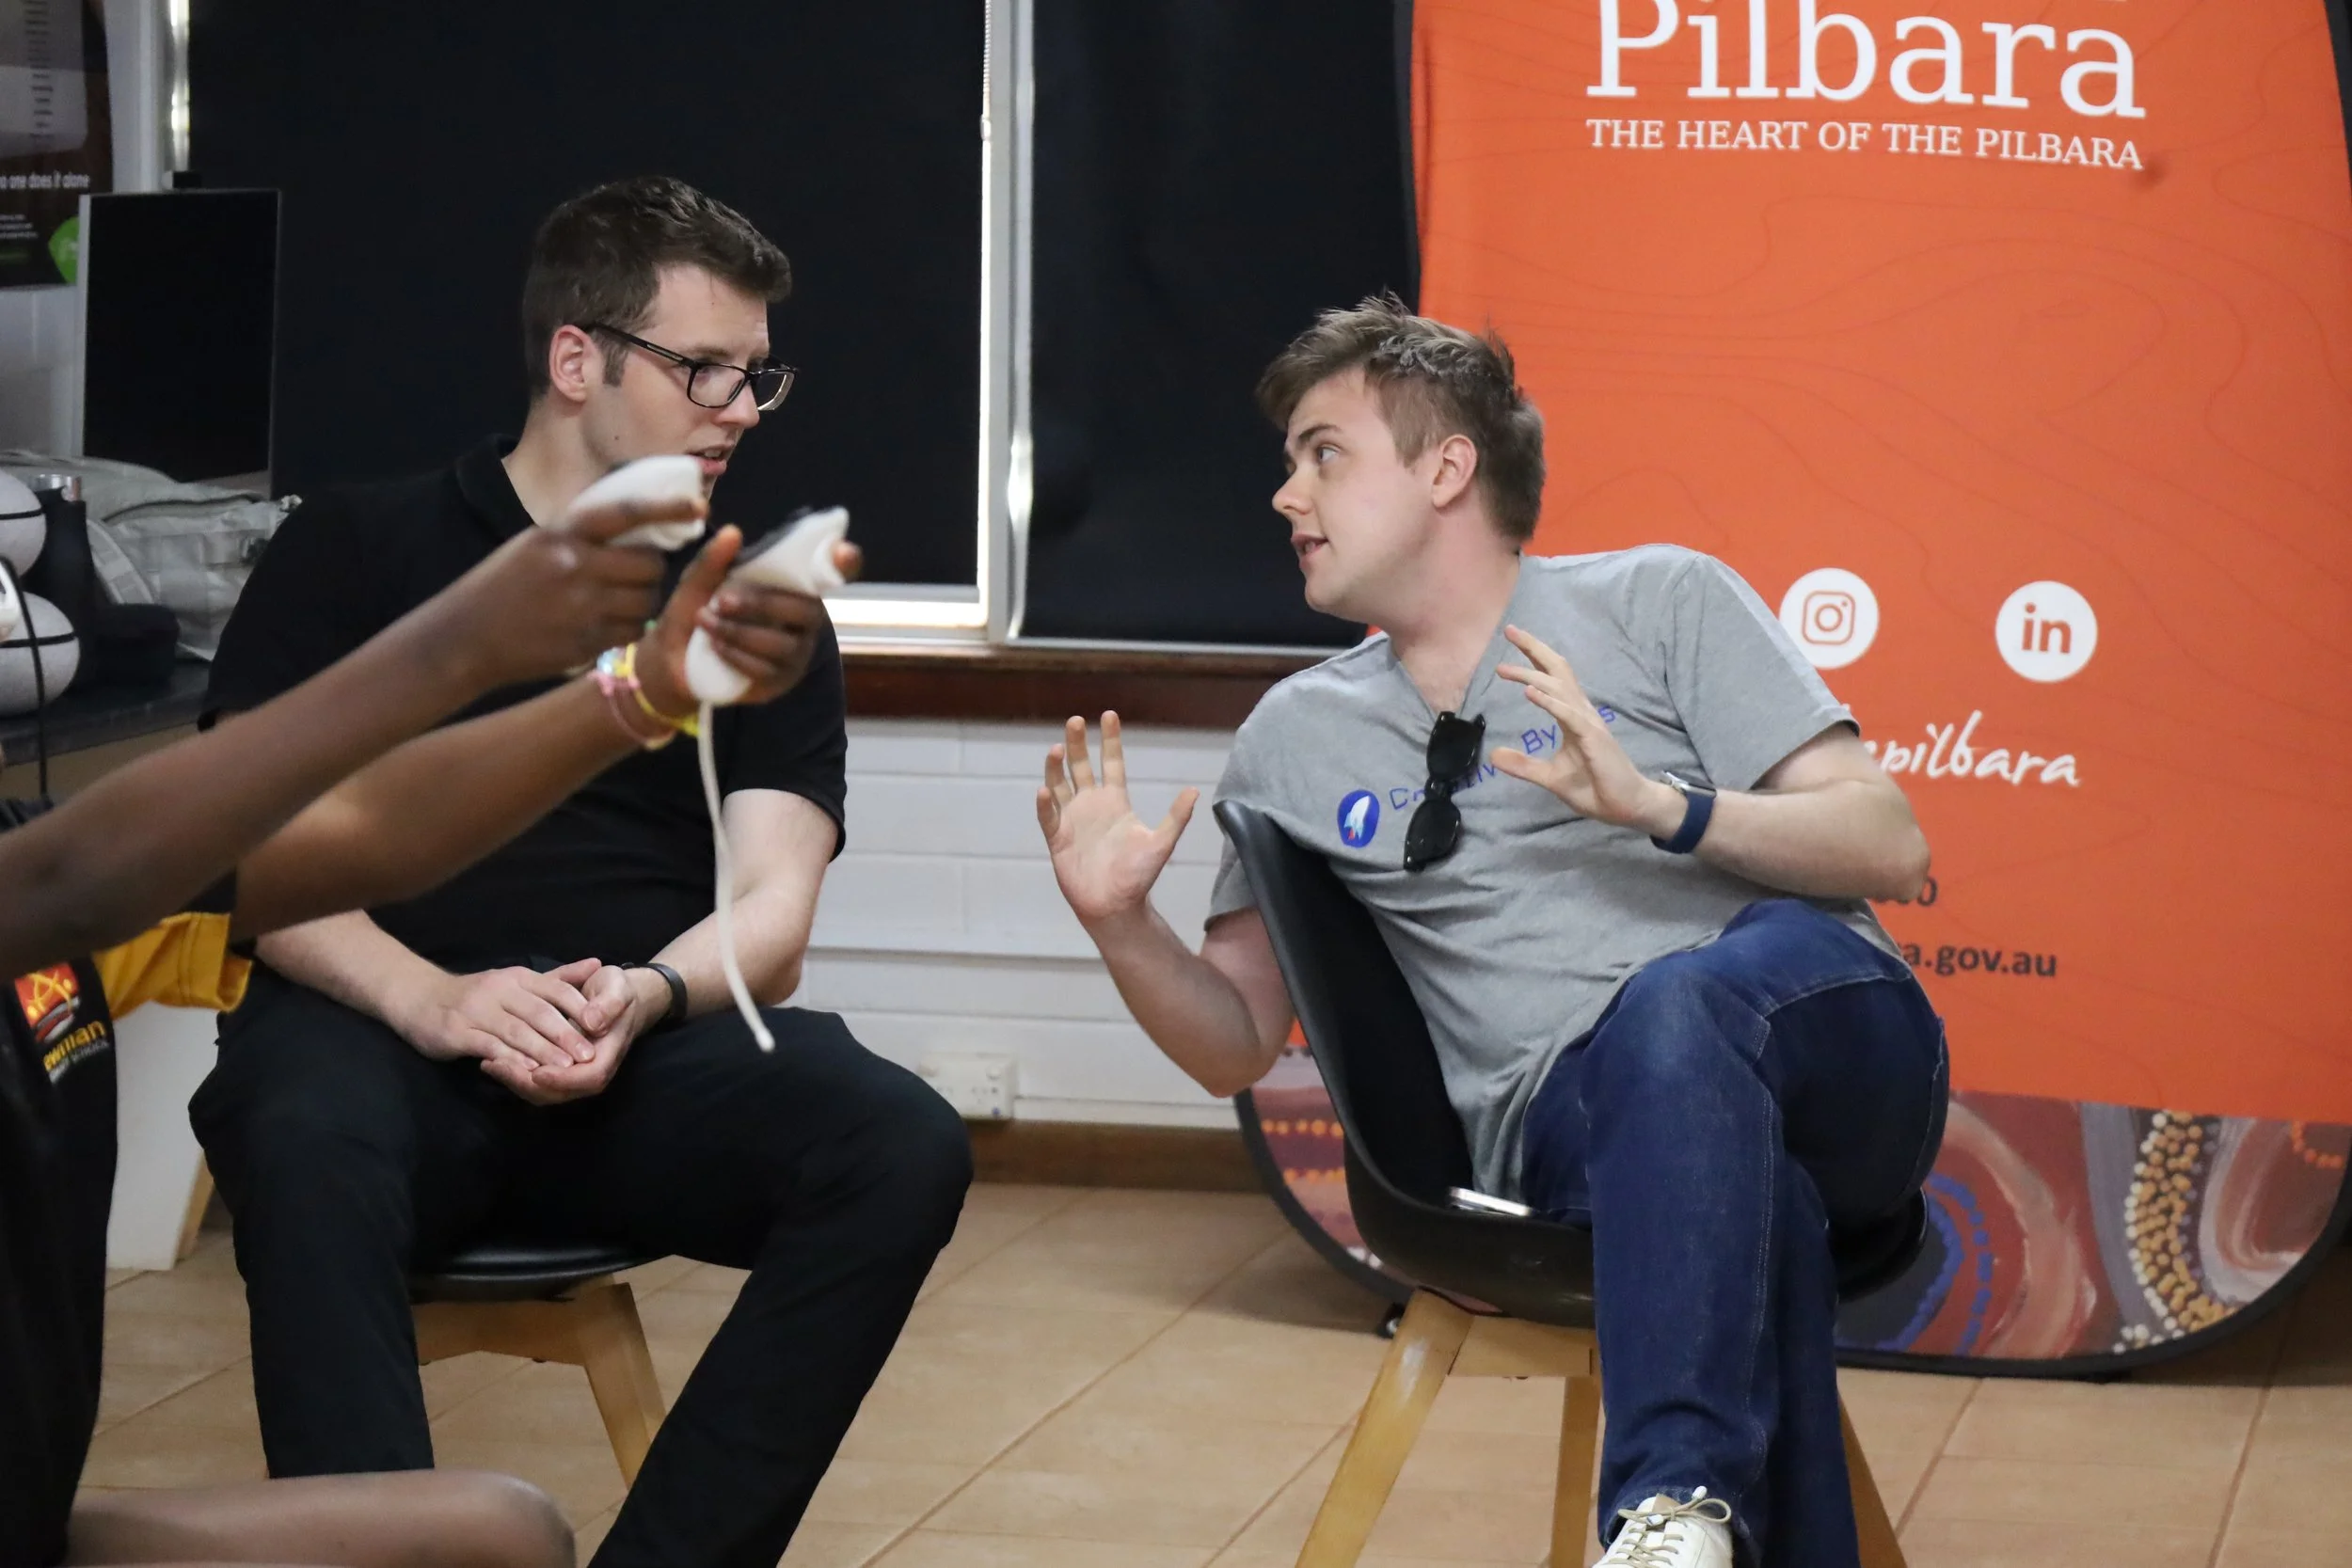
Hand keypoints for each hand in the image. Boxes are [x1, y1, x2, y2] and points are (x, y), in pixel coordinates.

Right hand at [402, 960, 601, 1081]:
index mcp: (518, 977)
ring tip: (565, 1067)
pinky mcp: (457, 1031)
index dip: (579, 1009)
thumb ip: (557, 978)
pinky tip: (525, 1069)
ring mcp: (476, 1010)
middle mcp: (499, 990)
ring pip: (515, 1031)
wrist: (420, 998)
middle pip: (539, 1012)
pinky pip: (487, 1045)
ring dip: (542, 1050)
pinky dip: (508, 1058)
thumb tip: (595, 964)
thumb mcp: (517, 981)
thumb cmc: (477, 995)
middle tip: (589, 1055)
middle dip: (566, 1035)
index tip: (602, 1028)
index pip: (555, 990)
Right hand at [427, 490, 702, 690]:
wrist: (466, 636)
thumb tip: (636, 526)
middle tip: (636, 573)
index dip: (667, 508)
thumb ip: (581, 536)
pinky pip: (633, 631)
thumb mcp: (535, 544)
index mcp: (561, 534)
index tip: (699, 507)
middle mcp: (575, 567)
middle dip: (650, 570)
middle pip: (648, 565)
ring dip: (643, 599)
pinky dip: (630, 627)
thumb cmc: (503, 585)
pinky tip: (608, 623)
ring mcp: (583, 608)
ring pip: (647, 600)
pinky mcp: (586, 642)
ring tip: (618, 600)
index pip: (625, 513)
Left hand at [506, 963, 668, 1104]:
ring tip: (489, 1063)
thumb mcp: (617, 989)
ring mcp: (572, 1074)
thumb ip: (608, 1005)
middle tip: (499, 1065)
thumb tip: (591, 1022)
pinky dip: (513, 1075)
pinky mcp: (556, 1071)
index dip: (563, 1079)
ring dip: (515, 1081)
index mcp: (607, 1055)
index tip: (538, 1072)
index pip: (589, 1078)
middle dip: (528, 1084)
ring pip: (542, 1092)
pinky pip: (534, 1082)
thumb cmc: (616, 992)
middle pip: (560, 1092)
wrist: (615, 997)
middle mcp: (589, 1071)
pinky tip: (491, 1060)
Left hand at [635, 530, 864, 718]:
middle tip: (722, 601)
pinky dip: (736, 654)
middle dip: (763, 604)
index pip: (831, 575)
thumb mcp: (698, 582)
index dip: (843, 565)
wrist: (673, 660)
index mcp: (792, 588)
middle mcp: (804, 621)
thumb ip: (714, 560)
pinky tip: (715, 646)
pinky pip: (766, 669)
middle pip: (807, 611)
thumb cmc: (697, 613)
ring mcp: (796, 655)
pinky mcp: (780, 682)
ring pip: (782, 644)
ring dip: (740, 632)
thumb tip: (734, 532)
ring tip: (707, 622)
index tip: (842, 551)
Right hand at [1038, 712, 1197, 928]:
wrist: (1116, 906)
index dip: (1110, 740)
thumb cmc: (1138, 876)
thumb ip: (1176, 817)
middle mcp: (1091, 805)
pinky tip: (1045, 791)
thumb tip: (1195, 791)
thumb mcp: (1161, 843)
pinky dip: (1045, 804)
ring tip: (1057, 749)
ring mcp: (1072, 820)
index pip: (1111, 763)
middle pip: (1080, 766)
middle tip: (1075, 720)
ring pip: (1059, 785)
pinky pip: (1048, 816)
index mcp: (1115, 802)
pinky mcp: (1057, 838)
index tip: (1109, 715)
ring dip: (1056, 767)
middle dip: (1077, 743)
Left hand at [1492, 625, 1682, 834]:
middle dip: (1533, 649)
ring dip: (1531, 675)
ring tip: (1504, 668)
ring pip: (1559, 689)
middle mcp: (1581, 712)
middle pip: (1557, 671)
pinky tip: (1529, 693)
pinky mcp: (1593, 738)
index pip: (1552, 679)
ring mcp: (1589, 723)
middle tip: (1509, 630)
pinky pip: (1569, 715)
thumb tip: (1494, 755)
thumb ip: (1524, 765)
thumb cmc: (1595, 787)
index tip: (1511, 640)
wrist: (1626, 806)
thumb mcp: (1550, 777)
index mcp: (1573, 716)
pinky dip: (1549, 702)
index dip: (1533, 657)